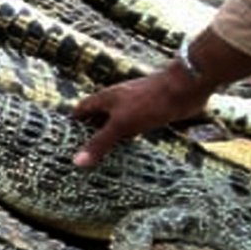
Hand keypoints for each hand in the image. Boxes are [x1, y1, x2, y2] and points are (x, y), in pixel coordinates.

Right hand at [71, 69, 211, 166]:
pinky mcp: (150, 112)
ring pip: (116, 123)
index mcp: (104, 99)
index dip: (73, 125)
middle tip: (83, 154)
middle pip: (97, 117)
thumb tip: (76, 162)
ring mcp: (134, 106)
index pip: (80, 111)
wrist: (185, 87)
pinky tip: (130, 148)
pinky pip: (134, 127)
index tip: (65, 142)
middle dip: (90, 133)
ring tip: (103, 155)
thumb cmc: (149, 102)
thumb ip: (100, 143)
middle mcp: (117, 101)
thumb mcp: (121, 125)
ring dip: (111, 136)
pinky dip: (129, 137)